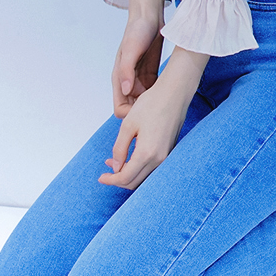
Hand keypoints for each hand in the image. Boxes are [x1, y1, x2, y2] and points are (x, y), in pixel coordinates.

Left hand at [100, 46, 209, 189]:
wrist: (174, 93)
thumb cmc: (152, 104)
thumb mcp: (128, 125)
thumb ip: (119, 148)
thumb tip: (115, 166)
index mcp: (147, 153)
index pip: (125, 177)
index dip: (111, 180)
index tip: (101, 177)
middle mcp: (159, 159)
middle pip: (135, 182)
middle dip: (118, 179)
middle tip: (106, 172)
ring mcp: (166, 156)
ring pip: (144, 176)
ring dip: (128, 174)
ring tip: (115, 163)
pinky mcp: (169, 151)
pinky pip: (152, 168)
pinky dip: (139, 168)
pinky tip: (130, 157)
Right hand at [112, 18, 163, 118]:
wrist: (149, 17)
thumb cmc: (136, 31)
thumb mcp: (131, 50)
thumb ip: (126, 71)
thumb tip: (126, 90)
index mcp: (119, 79)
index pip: (120, 109)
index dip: (131, 116)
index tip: (146, 115)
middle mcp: (128, 82)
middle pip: (132, 110)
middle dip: (142, 116)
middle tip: (160, 114)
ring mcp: (140, 79)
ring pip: (143, 104)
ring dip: (152, 108)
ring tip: (166, 108)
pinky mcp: (150, 75)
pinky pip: (153, 93)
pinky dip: (158, 98)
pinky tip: (170, 97)